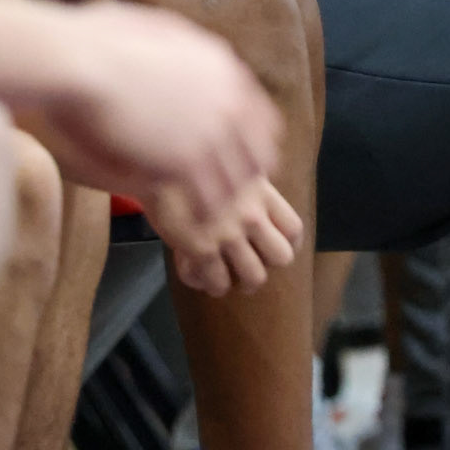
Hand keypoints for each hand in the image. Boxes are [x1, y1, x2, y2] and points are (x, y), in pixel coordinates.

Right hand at [21, 1, 280, 218]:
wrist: (77, 63)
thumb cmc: (97, 39)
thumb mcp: (153, 26)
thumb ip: (180, 42)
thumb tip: (181, 44)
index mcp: (223, 67)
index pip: (261, 117)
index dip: (250, 143)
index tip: (237, 160)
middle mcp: (228, 98)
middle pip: (258, 153)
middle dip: (244, 177)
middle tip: (231, 198)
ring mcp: (210, 131)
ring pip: (236, 183)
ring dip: (223, 202)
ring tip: (212, 223)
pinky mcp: (185, 161)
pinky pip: (208, 201)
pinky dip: (201, 217)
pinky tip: (191, 230)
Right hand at [143, 173, 301, 295]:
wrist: (155, 165)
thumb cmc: (190, 164)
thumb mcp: (230, 165)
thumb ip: (247, 186)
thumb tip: (255, 203)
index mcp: (261, 192)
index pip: (293, 228)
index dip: (288, 243)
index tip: (274, 246)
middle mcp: (251, 214)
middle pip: (282, 257)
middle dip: (267, 264)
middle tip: (250, 265)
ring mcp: (228, 234)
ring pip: (255, 277)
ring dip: (242, 283)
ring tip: (226, 280)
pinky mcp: (201, 248)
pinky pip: (217, 282)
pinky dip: (210, 285)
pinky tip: (200, 277)